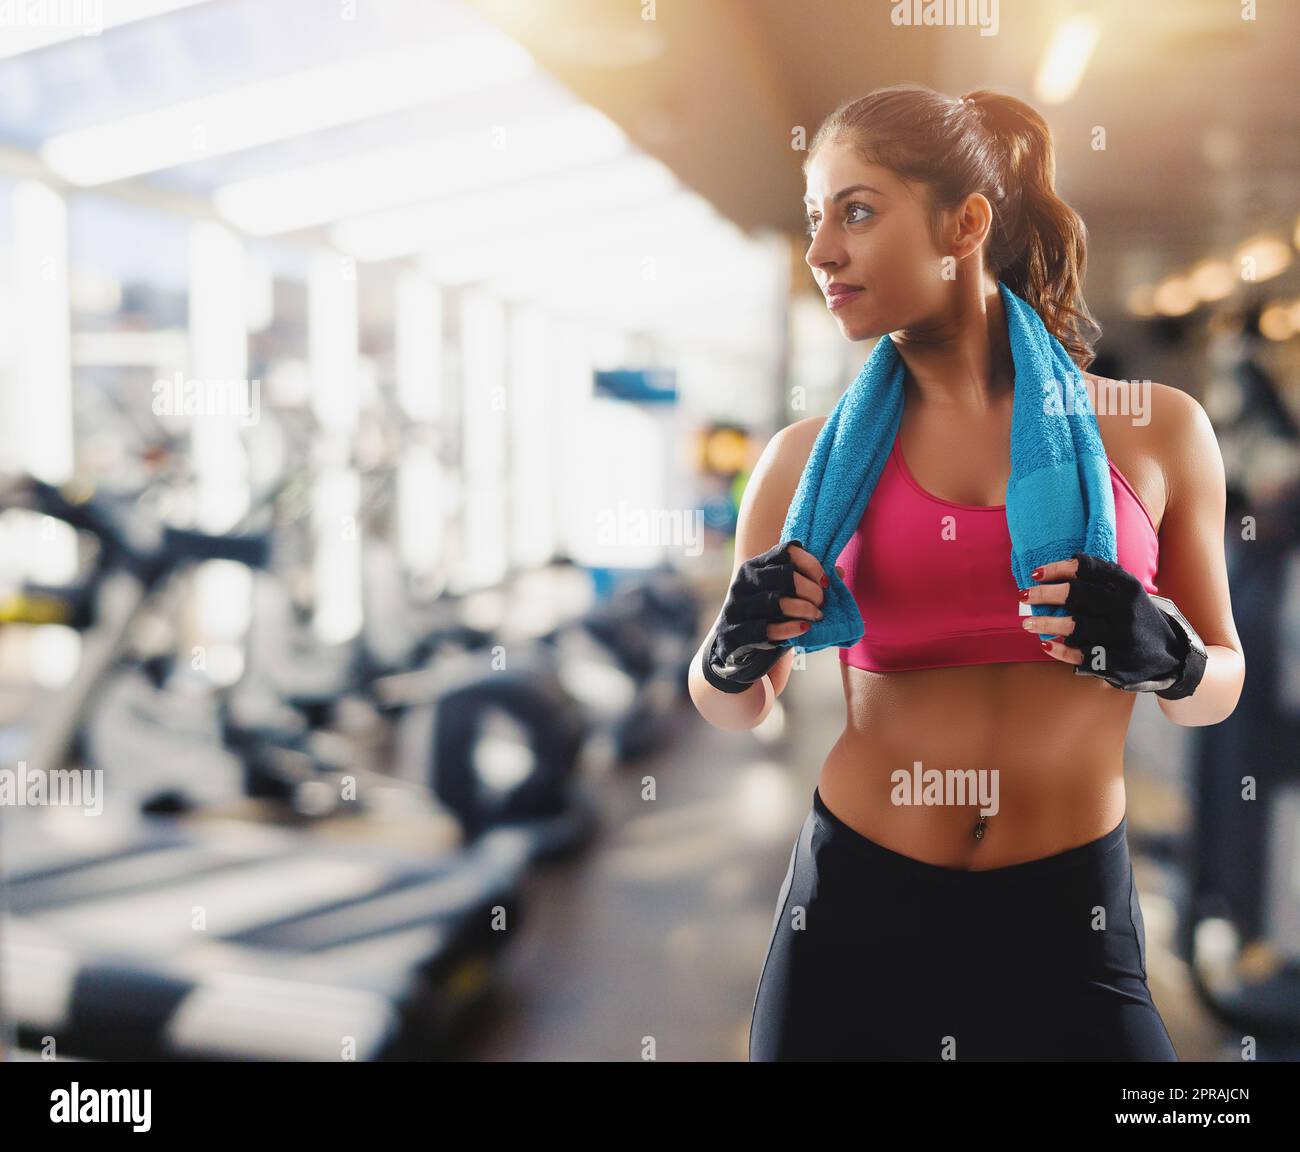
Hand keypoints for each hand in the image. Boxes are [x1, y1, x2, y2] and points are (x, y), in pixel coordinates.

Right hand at [701, 540, 827, 692]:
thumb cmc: (769, 616)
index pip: (787, 551)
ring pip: (776, 601)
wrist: (737, 647)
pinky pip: (766, 629)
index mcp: (757, 565)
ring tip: (815, 617)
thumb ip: (810, 581)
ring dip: (804, 609)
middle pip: (785, 575)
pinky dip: (790, 629)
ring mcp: (737, 605)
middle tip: (822, 604)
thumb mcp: (787, 594)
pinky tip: (804, 629)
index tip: (826, 583)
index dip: (812, 564)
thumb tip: (839, 572)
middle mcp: (744, 580)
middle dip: (812, 590)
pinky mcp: (735, 631)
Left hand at [1021, 551, 1189, 690]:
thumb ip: (1101, 580)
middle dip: (1045, 594)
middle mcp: (1124, 608)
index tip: (1035, 573)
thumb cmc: (1137, 618)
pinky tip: (1045, 644)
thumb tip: (1055, 572)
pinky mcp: (1114, 659)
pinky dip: (1059, 650)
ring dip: (1045, 622)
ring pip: (1074, 625)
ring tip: (1026, 623)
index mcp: (1127, 586)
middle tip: (1023, 595)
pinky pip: (1079, 653)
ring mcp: (1120, 635)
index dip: (1058, 569)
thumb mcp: (1128, 593)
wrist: (1170, 655)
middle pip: (1077, 595)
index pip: (1088, 569)